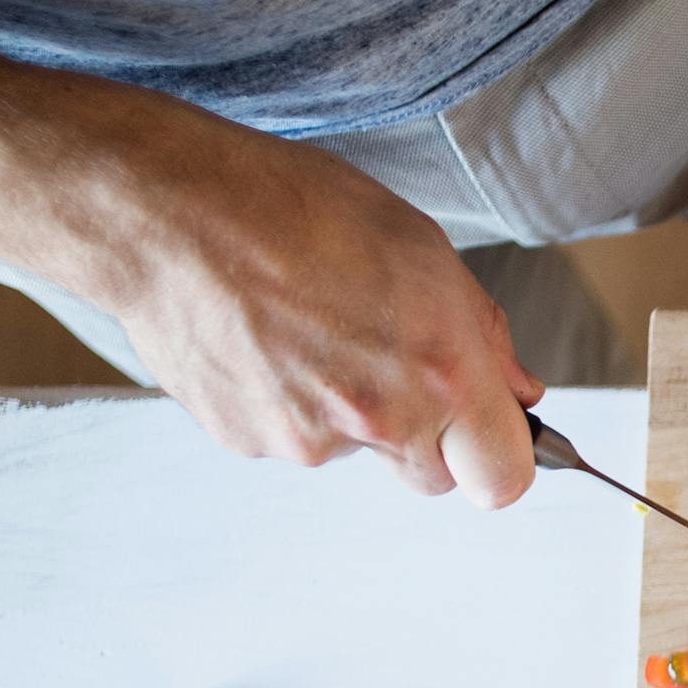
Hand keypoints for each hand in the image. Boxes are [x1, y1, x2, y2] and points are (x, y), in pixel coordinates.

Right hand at [69, 108, 540, 504]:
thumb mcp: (421, 247)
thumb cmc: (295, 208)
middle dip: (426, 436)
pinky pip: (292, 437)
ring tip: (309, 326)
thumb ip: (482, 334)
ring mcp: (310, 440)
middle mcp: (382, 419)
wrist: (169, 214)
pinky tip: (266, 339)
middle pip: (431, 477)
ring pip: (355, 450)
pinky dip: (287, 401)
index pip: (503, 478)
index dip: (498, 458)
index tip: (486, 434)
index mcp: (442, 371)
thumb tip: (518, 391)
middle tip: (388, 359)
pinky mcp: (250, 442)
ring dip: (347, 409)